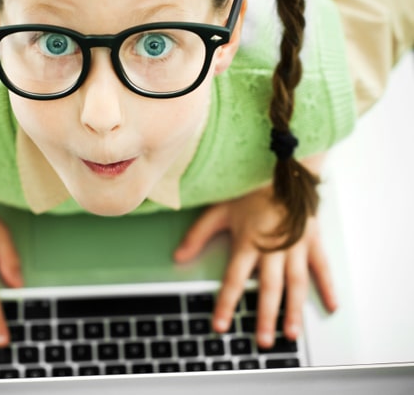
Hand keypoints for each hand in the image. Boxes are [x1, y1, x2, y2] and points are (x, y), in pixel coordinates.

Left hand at [174, 185, 337, 347]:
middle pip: (268, 288)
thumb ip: (198, 235)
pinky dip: (327, 287)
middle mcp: (273, 247)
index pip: (234, 280)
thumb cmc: (248, 187)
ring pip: (295, 284)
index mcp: (248, 242)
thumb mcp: (219, 209)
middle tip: (263, 341)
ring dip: (294, 310)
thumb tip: (178, 257)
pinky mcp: (312, 240)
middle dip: (264, 317)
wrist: (281, 166)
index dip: (226, 304)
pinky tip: (331, 306)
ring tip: (292, 334)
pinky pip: (322, 267)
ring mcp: (295, 245)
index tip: (221, 325)